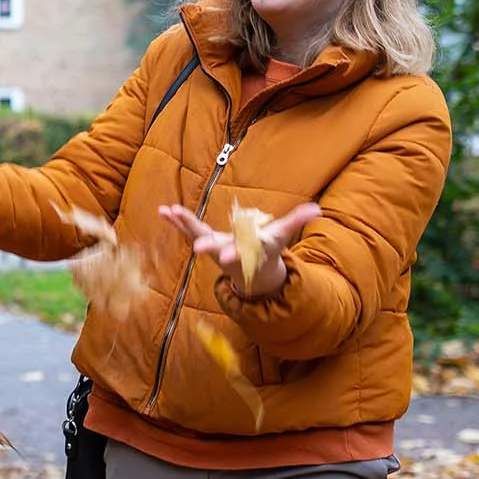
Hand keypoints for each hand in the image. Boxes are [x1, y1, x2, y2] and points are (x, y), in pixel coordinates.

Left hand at [158, 201, 321, 298]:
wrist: (248, 269)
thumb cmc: (265, 249)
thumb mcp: (281, 236)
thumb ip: (296, 221)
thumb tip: (316, 209)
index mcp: (247, 249)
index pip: (244, 252)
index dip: (237, 252)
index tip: (229, 256)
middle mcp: (227, 249)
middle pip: (217, 246)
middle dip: (208, 246)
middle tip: (197, 249)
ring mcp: (212, 245)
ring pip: (196, 234)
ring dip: (182, 223)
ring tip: (168, 211)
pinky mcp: (202, 238)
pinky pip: (186, 228)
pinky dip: (176, 220)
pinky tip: (163, 210)